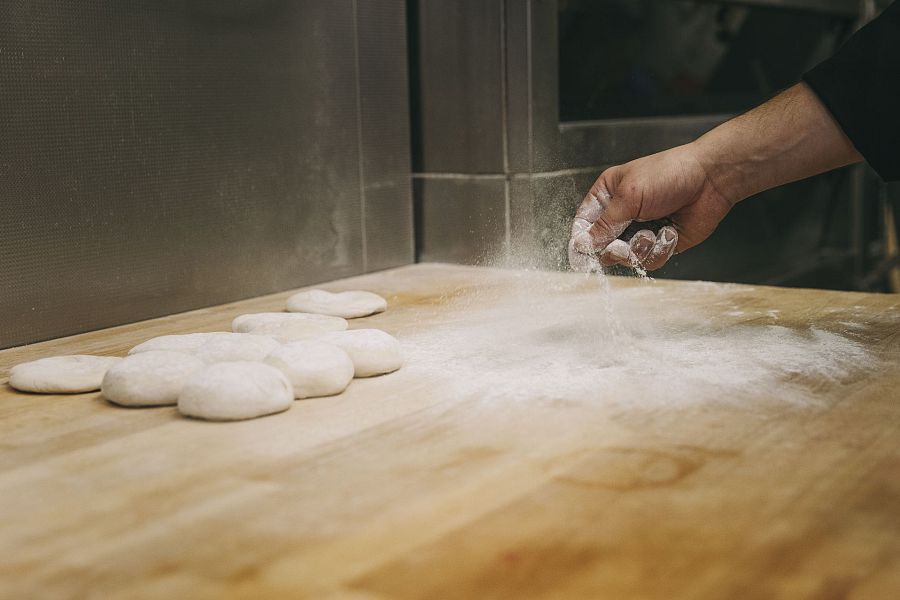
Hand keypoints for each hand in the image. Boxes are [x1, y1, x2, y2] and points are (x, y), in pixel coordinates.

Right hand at [569, 142, 733, 270]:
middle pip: (603, 247)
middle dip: (615, 249)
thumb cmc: (670, 174)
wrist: (710, 180)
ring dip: (640, 248)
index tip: (582, 254)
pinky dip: (660, 249)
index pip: (583, 223)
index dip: (581, 240)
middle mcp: (622, 215)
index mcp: (608, 195)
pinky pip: (649, 260)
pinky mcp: (659, 243)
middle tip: (623, 244)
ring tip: (654, 232)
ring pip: (627, 258)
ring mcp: (640, 230)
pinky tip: (670, 232)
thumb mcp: (629, 195)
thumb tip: (583, 243)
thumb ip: (604, 223)